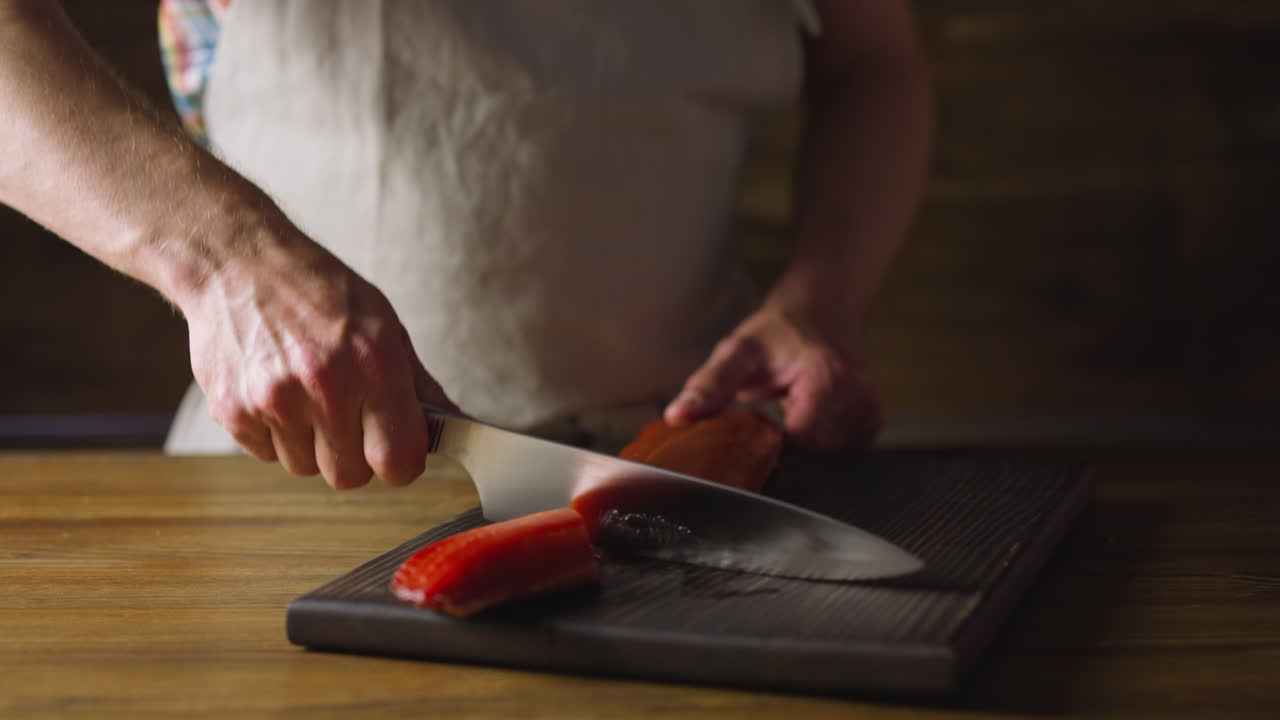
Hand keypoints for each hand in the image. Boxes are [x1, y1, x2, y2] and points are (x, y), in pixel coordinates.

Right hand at [181, 229, 455, 488]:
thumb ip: (416, 381)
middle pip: (349, 475)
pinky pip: (265, 454)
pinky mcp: (233, 410)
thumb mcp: (382, 322)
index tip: (394, 452)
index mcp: (373, 363)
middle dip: (352, 456)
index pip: (398, 460)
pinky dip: (272, 434)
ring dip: (308, 444)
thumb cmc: (315, 289)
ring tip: (303, 394)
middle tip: (344, 417)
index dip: (400, 463)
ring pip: (304, 468)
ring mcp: (275, 400)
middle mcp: (326, 385)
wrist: (235, 262)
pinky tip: (273, 390)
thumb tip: (449, 422)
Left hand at [663, 305, 882, 448]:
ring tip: (787, 410)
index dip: (766, 445)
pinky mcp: (872, 422)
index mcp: (828, 380)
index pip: (795, 444)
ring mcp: (870, 413)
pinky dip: (816, 441)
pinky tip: (804, 416)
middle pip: (811, 455)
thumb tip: (678, 415)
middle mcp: (858, 399)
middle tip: (766, 413)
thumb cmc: (781, 330)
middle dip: (781, 445)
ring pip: (824, 458)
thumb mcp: (738, 350)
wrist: (820, 308)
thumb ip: (710, 385)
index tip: (749, 428)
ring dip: (799, 444)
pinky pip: (838, 451)